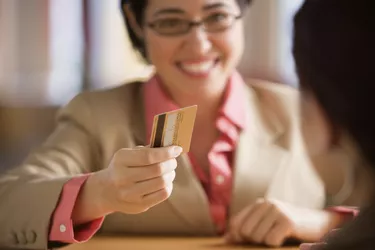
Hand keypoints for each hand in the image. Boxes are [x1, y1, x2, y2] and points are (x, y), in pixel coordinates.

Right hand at [72, 145, 182, 223]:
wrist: (106, 191)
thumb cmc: (123, 168)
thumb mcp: (128, 154)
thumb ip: (148, 150)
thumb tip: (172, 148)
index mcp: (121, 160)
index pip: (149, 156)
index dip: (166, 152)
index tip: (177, 149)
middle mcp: (123, 178)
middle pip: (157, 170)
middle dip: (171, 163)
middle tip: (173, 160)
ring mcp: (130, 194)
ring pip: (162, 182)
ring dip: (171, 174)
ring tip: (170, 170)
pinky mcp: (139, 206)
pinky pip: (163, 194)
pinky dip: (169, 185)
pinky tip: (166, 182)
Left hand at [225, 199, 341, 246]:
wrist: (318, 223)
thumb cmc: (289, 226)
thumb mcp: (266, 224)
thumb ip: (247, 228)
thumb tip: (226, 239)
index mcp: (259, 204)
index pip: (235, 223)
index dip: (236, 236)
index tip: (244, 242)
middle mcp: (267, 204)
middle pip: (245, 231)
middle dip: (253, 241)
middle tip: (268, 238)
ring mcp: (277, 211)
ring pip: (257, 237)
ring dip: (266, 243)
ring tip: (277, 237)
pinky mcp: (288, 221)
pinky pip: (271, 240)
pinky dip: (276, 244)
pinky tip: (284, 238)